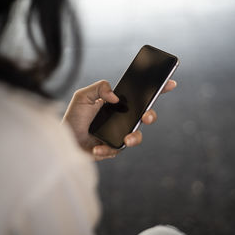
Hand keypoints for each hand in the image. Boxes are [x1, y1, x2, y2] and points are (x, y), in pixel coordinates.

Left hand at [62, 79, 176, 160]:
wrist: (64, 138)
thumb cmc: (74, 117)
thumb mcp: (84, 96)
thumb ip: (99, 88)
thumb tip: (116, 97)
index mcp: (120, 105)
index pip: (142, 97)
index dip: (158, 90)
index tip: (170, 83)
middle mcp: (123, 119)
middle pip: (146, 117)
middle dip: (151, 116)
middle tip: (146, 116)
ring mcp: (120, 134)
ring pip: (136, 137)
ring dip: (134, 138)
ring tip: (126, 140)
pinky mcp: (113, 149)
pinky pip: (116, 150)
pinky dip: (107, 149)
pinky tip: (97, 148)